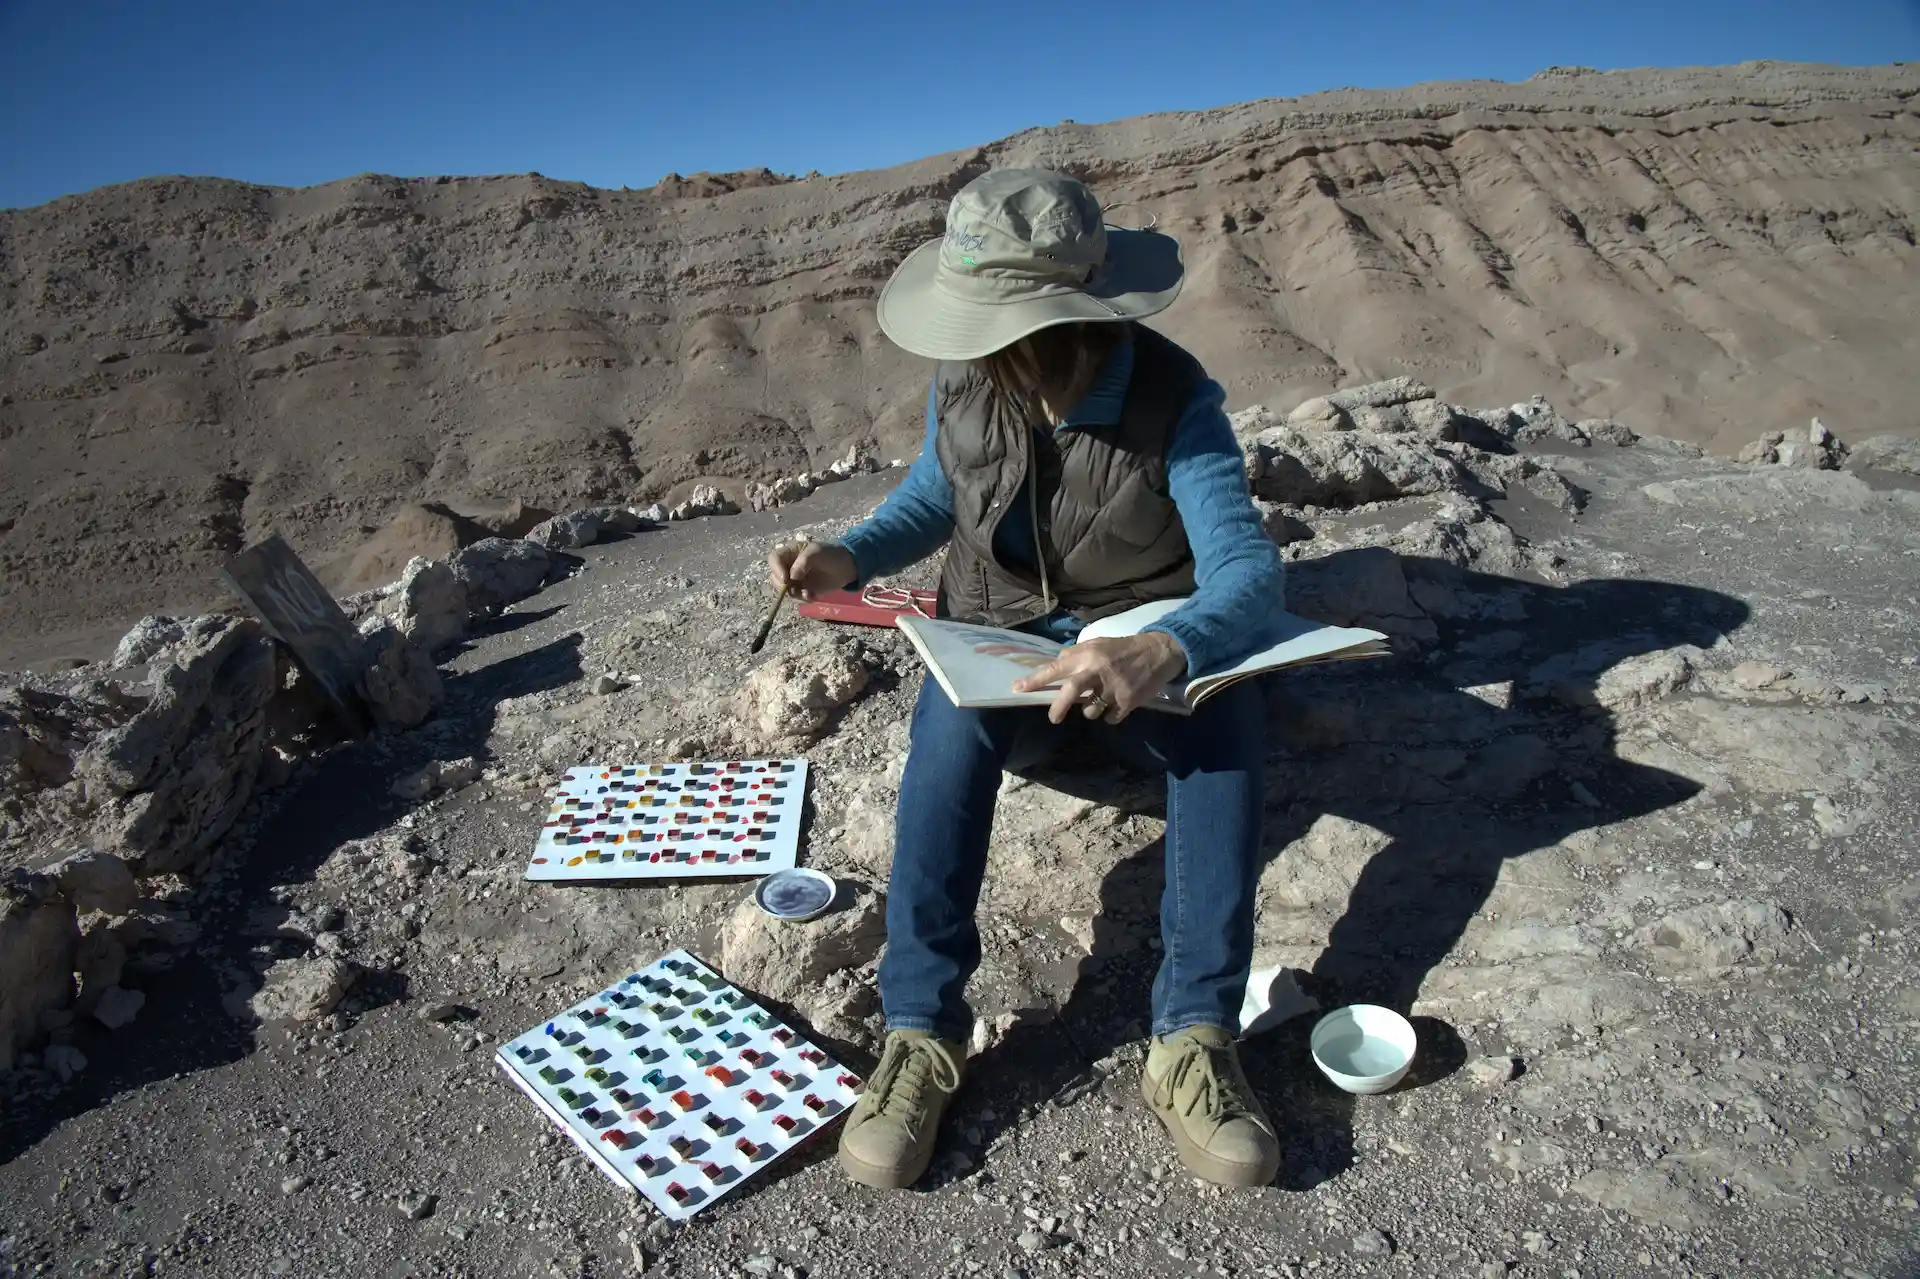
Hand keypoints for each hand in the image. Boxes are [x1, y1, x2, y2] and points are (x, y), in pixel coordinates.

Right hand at [767, 541, 856, 598]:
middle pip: (775, 577)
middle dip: (783, 586)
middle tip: (793, 590)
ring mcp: (795, 580)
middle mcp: (788, 566)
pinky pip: (796, 598)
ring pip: (784, 590)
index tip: (785, 579)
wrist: (847, 567)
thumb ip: (803, 562)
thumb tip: (792, 576)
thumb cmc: (830, 554)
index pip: (774, 559)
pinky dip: (802, 599)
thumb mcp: (817, 552)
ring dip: (794, 595)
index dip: (776, 569)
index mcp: (790, 553)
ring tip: (808, 594)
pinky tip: (812, 596)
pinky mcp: (802, 590)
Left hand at [1012, 632, 1187, 724]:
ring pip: (1090, 711)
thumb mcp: (1098, 643)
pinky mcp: (1128, 701)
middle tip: (1053, 718)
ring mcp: (1114, 688)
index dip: (1035, 680)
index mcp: (1087, 655)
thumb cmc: (1122, 648)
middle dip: (1059, 708)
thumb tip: (1055, 664)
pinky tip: (1117, 704)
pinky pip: (1110, 718)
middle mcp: (1098, 670)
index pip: (1055, 668)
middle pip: (1071, 692)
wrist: (1158, 653)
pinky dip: (1110, 715)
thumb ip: (1076, 654)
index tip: (1017, 688)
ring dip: (1090, 710)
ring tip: (1100, 699)